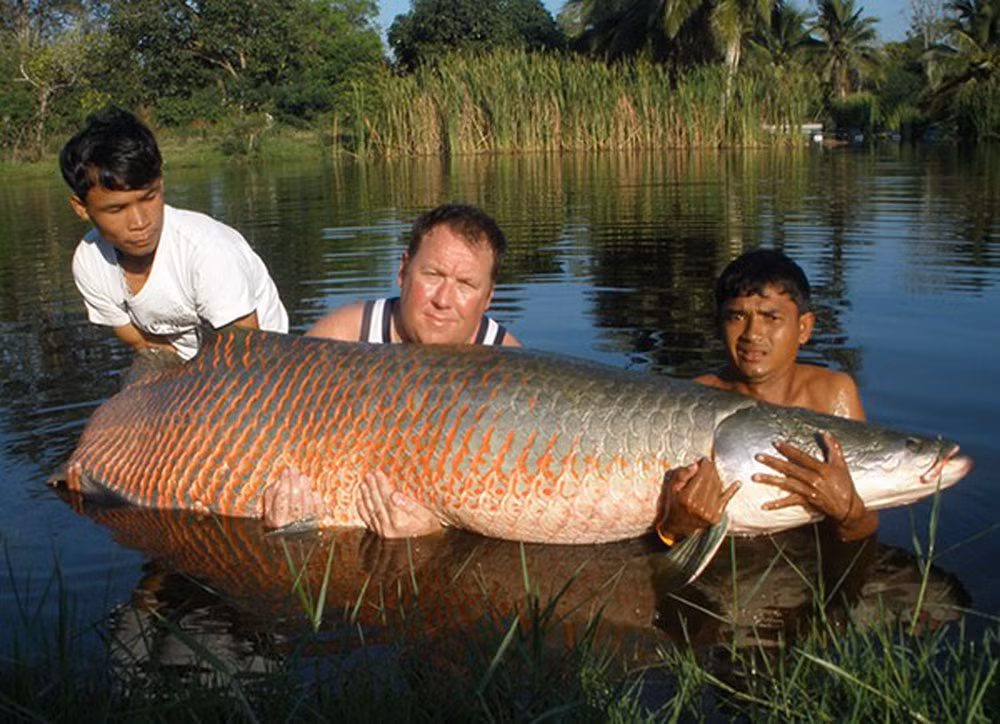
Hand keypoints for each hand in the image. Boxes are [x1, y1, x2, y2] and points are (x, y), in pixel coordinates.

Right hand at [261, 465, 332, 528]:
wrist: (290, 548)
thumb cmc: (277, 523)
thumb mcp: (268, 512)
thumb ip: (271, 497)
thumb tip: (280, 482)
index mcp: (276, 520)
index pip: (281, 496)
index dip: (285, 482)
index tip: (286, 471)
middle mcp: (290, 525)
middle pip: (295, 498)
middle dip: (295, 481)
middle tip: (295, 470)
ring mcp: (304, 527)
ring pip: (307, 504)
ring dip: (306, 488)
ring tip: (304, 477)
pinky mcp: (316, 528)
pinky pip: (318, 513)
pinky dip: (318, 502)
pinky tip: (315, 493)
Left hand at [356, 470, 442, 537]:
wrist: (427, 548)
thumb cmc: (430, 529)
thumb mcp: (427, 516)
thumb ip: (411, 506)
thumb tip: (395, 494)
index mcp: (400, 521)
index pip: (388, 499)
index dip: (382, 485)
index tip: (378, 473)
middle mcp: (389, 528)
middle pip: (377, 504)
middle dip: (372, 488)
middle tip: (369, 475)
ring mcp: (383, 533)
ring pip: (371, 511)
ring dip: (366, 496)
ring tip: (362, 484)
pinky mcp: (380, 535)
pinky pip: (368, 521)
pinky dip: (362, 510)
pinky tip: (359, 501)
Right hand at [657, 458, 740, 539]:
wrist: (678, 525)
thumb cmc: (674, 505)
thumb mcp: (672, 488)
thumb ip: (682, 475)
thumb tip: (695, 466)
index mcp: (687, 498)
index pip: (702, 476)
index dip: (705, 466)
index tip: (705, 460)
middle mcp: (699, 506)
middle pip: (711, 481)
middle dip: (711, 470)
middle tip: (710, 464)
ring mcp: (709, 513)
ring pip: (718, 488)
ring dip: (717, 477)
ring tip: (713, 473)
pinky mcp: (716, 517)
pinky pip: (726, 500)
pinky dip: (732, 491)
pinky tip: (737, 483)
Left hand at [753, 431, 876, 540]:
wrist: (849, 508)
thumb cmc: (844, 483)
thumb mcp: (841, 463)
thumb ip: (833, 447)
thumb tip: (825, 432)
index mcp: (822, 469)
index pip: (802, 457)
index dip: (788, 449)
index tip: (775, 443)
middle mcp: (814, 480)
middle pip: (790, 469)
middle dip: (773, 462)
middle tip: (758, 457)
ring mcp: (809, 491)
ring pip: (787, 484)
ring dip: (770, 480)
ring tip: (754, 477)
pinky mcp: (807, 502)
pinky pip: (790, 502)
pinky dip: (777, 504)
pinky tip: (764, 505)